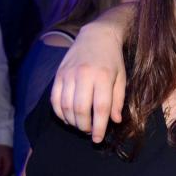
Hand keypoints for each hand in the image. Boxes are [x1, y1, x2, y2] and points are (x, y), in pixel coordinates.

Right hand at [50, 21, 126, 142]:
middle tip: (90, 131)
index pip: (100, 108)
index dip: (99, 126)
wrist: (96, 37)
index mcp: (103, 77)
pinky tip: (68, 118)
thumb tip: (115, 121)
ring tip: (81, 125)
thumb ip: (118, 100)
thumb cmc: (112, 60)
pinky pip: (54, 99)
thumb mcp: (121, 78)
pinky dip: (60, 113)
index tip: (99, 139)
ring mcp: (68, 75)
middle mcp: (84, 75)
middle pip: (81, 109)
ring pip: (65, 106)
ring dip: (72, 121)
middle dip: (84, 126)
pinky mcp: (58, 75)